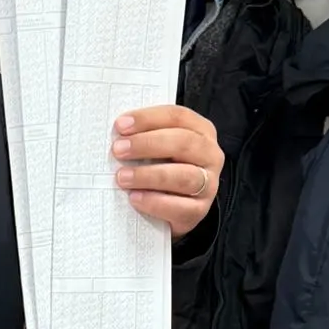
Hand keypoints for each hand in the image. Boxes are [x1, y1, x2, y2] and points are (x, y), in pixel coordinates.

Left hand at [112, 104, 222, 236]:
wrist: (171, 208)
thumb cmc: (161, 168)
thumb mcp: (157, 148)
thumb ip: (144, 135)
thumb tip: (118, 132)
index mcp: (201, 131)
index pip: (178, 117)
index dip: (148, 119)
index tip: (121, 126)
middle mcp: (210, 155)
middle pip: (183, 143)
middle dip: (147, 144)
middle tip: (118, 150)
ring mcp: (208, 184)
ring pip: (183, 176)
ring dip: (148, 175)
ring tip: (122, 177)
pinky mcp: (199, 210)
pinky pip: (180, 207)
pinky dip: (155, 202)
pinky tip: (135, 198)